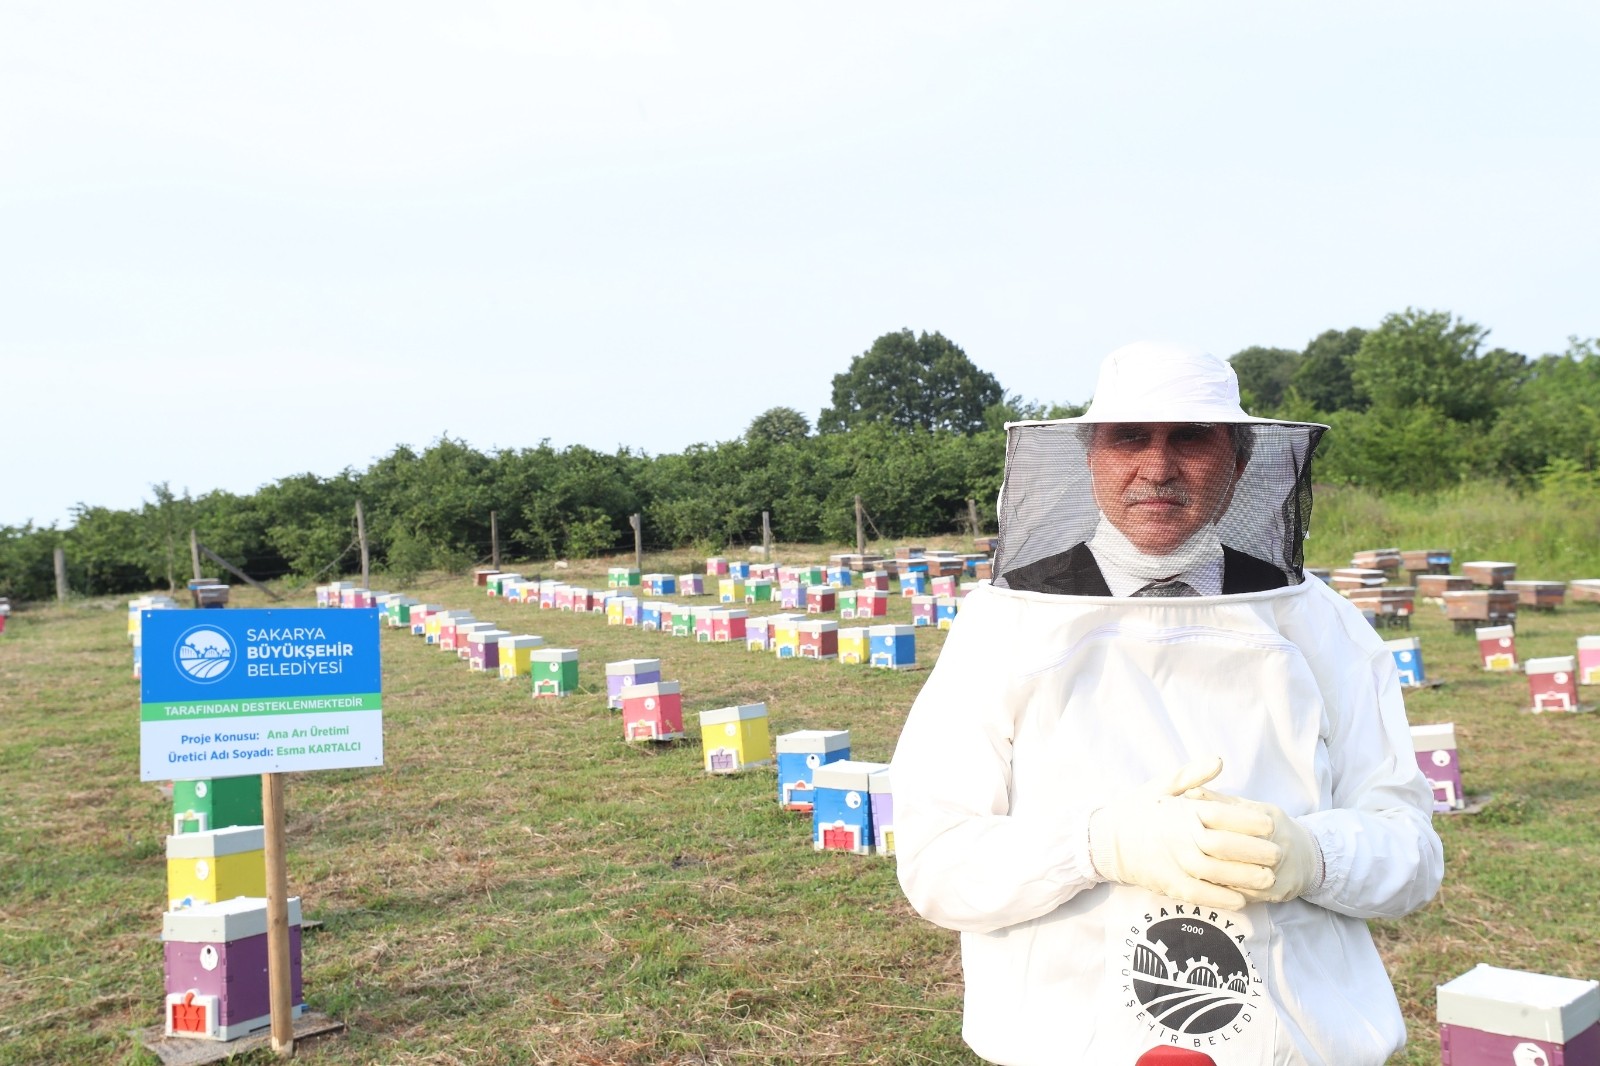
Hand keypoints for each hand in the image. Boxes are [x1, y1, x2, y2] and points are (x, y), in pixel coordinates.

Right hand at [1089, 757, 1281, 909]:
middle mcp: (1180, 836)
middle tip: (1278, 854)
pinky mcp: (1168, 884)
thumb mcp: (1162, 785)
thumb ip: (1193, 774)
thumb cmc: (1137, 811)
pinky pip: (1199, 893)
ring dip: (1244, 877)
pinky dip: (1221, 897)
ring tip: (1268, 879)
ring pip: (1215, 872)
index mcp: (1182, 811)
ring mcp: (1174, 862)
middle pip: (1224, 845)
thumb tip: (1219, 761)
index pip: (1222, 814)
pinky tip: (1242, 899)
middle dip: (1254, 851)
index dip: (1250, 821)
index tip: (1270, 825)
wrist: (1105, 840)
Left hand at [1183, 786, 1321, 901]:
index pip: (1233, 821)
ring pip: (1240, 876)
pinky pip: (1246, 895)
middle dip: (1207, 852)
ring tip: (1190, 870)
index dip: (1206, 825)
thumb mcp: (1251, 808)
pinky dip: (1225, 892)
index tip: (1182, 825)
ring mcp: (1280, 871)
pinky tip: (1207, 888)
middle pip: (1235, 851)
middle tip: (1181, 851)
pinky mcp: (1278, 893)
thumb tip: (1190, 792)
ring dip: (1214, 875)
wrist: (1308, 858)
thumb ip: (1221, 801)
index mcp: (1269, 819)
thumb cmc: (1270, 828)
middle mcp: (1278, 845)